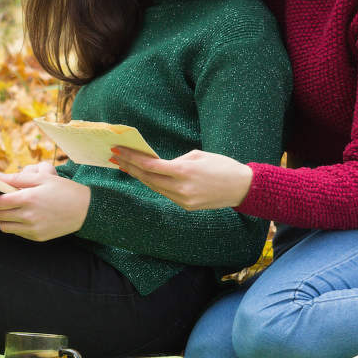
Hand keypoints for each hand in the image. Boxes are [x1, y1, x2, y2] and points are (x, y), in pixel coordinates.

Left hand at [0, 166, 87, 240]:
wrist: (85, 210)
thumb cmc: (64, 190)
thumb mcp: (42, 178)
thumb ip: (16, 178)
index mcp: (29, 198)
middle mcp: (28, 216)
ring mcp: (32, 228)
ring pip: (4, 226)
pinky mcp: (37, 237)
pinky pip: (16, 232)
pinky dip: (11, 224)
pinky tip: (15, 215)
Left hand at [110, 147, 251, 210]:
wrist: (241, 188)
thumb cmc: (222, 166)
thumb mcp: (199, 155)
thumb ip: (177, 161)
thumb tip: (160, 165)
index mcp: (184, 171)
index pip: (151, 165)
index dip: (132, 158)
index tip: (119, 151)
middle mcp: (181, 187)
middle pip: (148, 178)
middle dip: (130, 167)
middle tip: (115, 157)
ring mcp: (183, 199)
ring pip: (155, 187)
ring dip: (140, 176)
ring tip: (126, 166)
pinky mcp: (187, 206)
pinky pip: (166, 194)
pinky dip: (155, 184)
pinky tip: (146, 177)